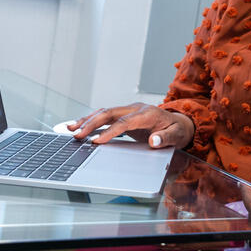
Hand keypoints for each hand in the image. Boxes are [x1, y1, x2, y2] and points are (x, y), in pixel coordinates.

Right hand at [68, 103, 193, 147]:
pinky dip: (91, 121)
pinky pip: (105, 116)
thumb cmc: (177, 130)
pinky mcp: (124, 115)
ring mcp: (129, 110)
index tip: (96, 142)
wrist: (179, 123)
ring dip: (87, 120)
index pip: (125, 122)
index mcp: (148, 113)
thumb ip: (166, 138)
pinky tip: (78, 126)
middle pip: (109, 113)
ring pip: (104, 112)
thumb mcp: (177, 136)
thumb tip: (154, 141)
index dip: (110, 131)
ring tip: (71, 129)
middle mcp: (136, 109)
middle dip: (91, 124)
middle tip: (77, 135)